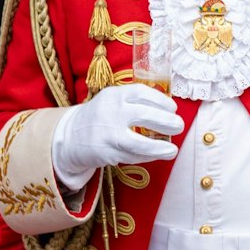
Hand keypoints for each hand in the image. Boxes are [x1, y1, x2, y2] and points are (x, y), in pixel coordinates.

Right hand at [51, 83, 182, 190]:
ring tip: (173, 150)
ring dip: (159, 147)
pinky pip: (131, 156)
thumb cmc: (101, 116)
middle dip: (166, 121)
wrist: (70, 135)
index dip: (161, 100)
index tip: (173, 108)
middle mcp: (111, 112)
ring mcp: (107, 134)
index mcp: (114, 95)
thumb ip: (135, 103)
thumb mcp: (113, 101)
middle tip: (179, 126)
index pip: (141, 93)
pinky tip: (157, 154)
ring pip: (138, 143)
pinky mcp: (105, 153)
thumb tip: (169, 111)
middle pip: (144, 115)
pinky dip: (147, 156)